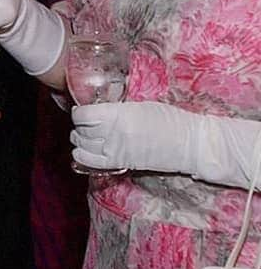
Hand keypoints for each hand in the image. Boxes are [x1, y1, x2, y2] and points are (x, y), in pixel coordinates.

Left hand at [71, 102, 195, 174]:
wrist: (191, 145)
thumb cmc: (171, 120)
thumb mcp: (141, 105)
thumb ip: (117, 106)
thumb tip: (100, 103)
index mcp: (119, 115)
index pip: (83, 115)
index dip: (78, 112)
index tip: (82, 110)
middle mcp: (114, 134)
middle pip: (80, 132)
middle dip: (78, 126)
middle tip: (85, 122)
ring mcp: (117, 151)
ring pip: (81, 148)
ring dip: (79, 141)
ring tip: (86, 135)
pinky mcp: (121, 164)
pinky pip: (90, 163)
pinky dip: (82, 156)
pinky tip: (87, 150)